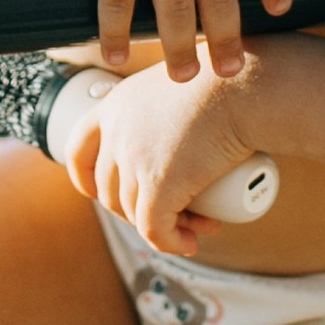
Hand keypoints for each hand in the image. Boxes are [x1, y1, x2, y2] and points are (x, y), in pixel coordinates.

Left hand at [73, 56, 259, 252]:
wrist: (246, 85)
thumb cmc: (226, 81)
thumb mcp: (178, 84)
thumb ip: (164, 106)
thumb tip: (177, 135)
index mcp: (116, 104)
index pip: (78, 149)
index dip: (86, 179)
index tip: (101, 193)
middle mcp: (117, 131)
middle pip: (109, 190)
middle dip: (138, 210)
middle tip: (178, 210)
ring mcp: (134, 157)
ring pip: (135, 213)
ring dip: (164, 227)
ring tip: (199, 222)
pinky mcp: (158, 182)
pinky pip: (155, 229)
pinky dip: (171, 242)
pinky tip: (189, 242)